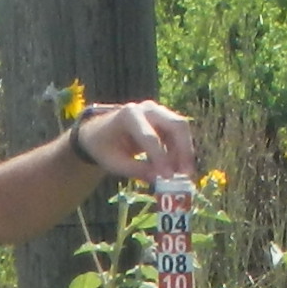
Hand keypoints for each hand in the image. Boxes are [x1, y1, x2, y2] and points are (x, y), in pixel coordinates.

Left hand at [73, 99, 200, 181]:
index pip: (150, 137)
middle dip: (184, 150)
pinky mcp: (165, 120)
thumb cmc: (104, 147)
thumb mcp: (114, 163)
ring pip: (181, 129)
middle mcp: (147, 109)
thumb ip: (136, 170)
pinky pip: (179, 135)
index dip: (161, 158)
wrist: (100, 132)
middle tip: (186, 174)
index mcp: (128, 116)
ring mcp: (158, 112)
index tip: (168, 177)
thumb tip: (159, 178)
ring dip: (185, 152)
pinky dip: (181, 151)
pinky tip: (177, 168)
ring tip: (182, 175)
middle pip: (176, 125)